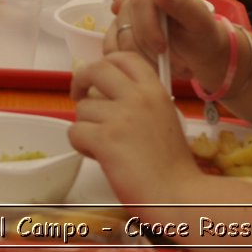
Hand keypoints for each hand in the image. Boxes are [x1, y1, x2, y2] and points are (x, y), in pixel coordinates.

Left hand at [69, 52, 198, 205]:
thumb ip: (138, 100)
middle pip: (96, 69)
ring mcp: (121, 117)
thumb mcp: (164, 117)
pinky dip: (81, 145)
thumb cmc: (171, 164)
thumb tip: (102, 90)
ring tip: (102, 144)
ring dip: (85, 125)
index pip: (124, 57)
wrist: (176, 194)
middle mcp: (138, 98)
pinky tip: (98, 155)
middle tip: (79, 95)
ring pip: (82, 107)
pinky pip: (74, 131)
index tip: (98, 78)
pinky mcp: (105, 139)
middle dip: (81, 81)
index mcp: (155, 90)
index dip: (105, 63)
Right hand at [109, 0, 228, 85]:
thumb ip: (182, 5)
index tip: (161, 48)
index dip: (147, 24)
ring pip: (116, 29)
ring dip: (137, 52)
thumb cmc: (203, 36)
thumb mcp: (201, 23)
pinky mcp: (120, 25)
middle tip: (163, 55)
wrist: (199, 53)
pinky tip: (145, 61)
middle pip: (122, 10)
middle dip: (141, 38)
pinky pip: (110, 40)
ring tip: (161, 63)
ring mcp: (128, 6)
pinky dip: (126, 56)